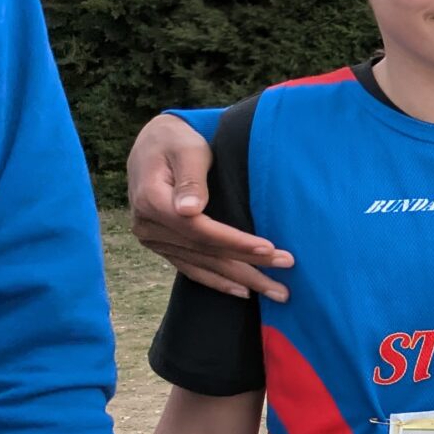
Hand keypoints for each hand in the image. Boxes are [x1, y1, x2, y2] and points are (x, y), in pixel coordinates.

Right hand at [128, 114, 290, 300]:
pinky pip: (190, 267)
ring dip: (240, 280)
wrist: (153, 144)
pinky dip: (216, 281)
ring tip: (275, 293)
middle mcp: (148, 225)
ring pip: (202, 265)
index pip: (200, 230)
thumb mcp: (187, 149)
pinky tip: (242, 291)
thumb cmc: (177, 140)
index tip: (270, 249)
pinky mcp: (160, 244)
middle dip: (249, 267)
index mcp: (152, 200)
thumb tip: (188, 210)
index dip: (236, 242)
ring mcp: (152, 238)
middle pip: (206, 252)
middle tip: (286, 283)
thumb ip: (191, 177)